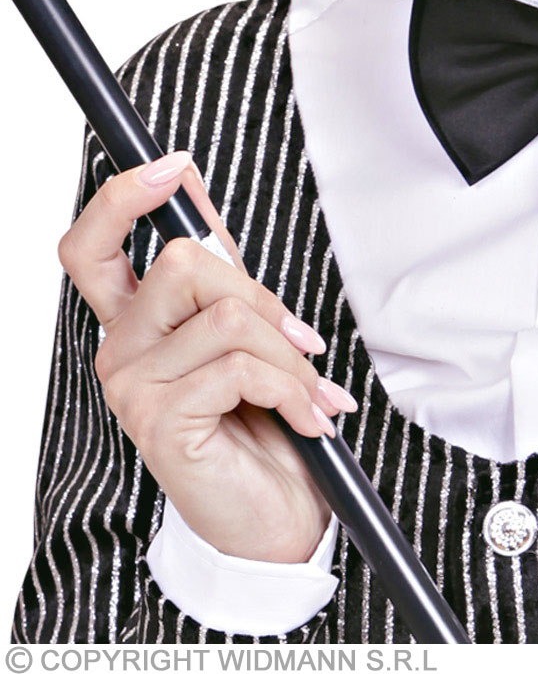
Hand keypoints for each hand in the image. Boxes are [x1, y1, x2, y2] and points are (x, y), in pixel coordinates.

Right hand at [58, 150, 353, 562]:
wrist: (278, 508)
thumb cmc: (260, 416)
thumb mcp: (244, 326)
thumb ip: (216, 265)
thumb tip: (188, 182)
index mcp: (135, 319)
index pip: (90, 247)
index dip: (122, 199)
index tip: (174, 165)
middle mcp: (120, 349)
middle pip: (184, 262)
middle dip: (262, 296)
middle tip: (301, 343)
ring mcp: (131, 387)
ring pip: (227, 315)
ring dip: (291, 354)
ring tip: (313, 392)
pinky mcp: (158, 422)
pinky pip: (241, 367)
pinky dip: (293, 387)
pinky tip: (307, 416)